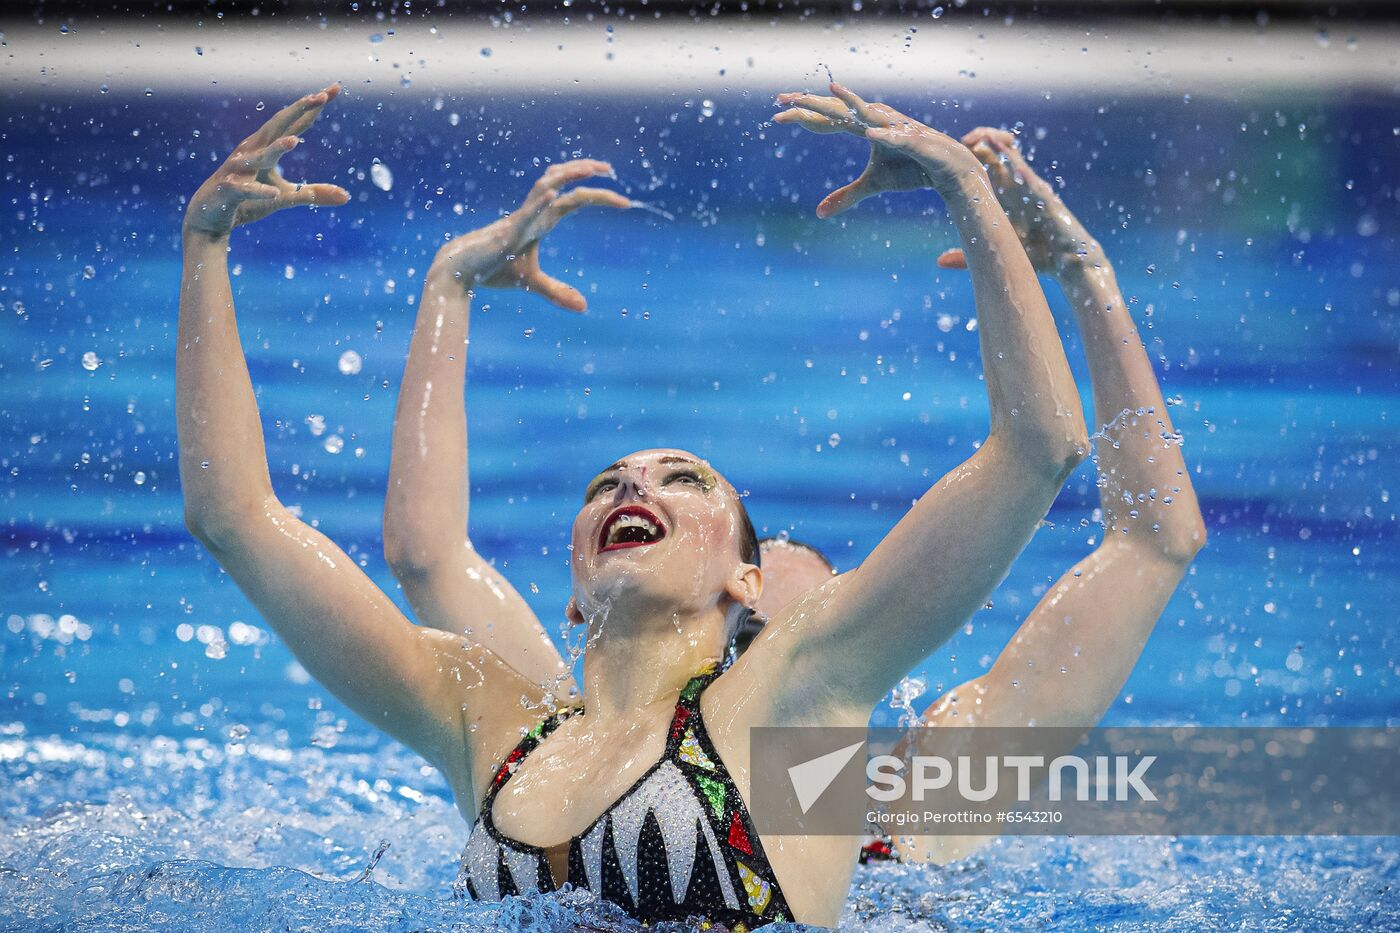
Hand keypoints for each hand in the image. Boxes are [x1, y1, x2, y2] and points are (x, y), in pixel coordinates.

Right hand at [183, 84, 348, 237]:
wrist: (209, 216)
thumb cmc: (248, 200)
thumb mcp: (286, 197)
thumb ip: (314, 194)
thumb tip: (346, 197)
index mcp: (267, 147)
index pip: (296, 123)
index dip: (313, 107)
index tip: (336, 89)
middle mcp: (253, 151)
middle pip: (278, 126)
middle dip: (299, 110)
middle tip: (321, 96)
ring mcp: (239, 169)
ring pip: (259, 156)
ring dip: (277, 148)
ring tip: (295, 141)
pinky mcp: (229, 190)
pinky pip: (245, 189)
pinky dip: (259, 191)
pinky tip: (274, 192)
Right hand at [430, 160, 629, 312]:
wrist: (460, 271)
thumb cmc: (493, 269)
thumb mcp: (533, 282)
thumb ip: (558, 292)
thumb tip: (584, 307)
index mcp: (541, 221)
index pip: (575, 200)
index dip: (599, 196)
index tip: (625, 201)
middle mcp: (533, 213)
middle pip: (564, 185)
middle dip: (587, 173)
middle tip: (611, 169)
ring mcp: (520, 219)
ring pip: (545, 187)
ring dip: (567, 176)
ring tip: (590, 169)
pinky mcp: (507, 231)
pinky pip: (526, 213)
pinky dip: (541, 203)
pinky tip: (555, 194)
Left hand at [772, 82, 980, 216]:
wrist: (948, 169)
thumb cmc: (910, 168)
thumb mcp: (873, 184)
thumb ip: (846, 195)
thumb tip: (818, 213)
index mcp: (865, 126)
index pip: (828, 118)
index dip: (804, 115)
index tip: (777, 112)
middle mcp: (877, 120)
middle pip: (839, 110)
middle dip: (813, 103)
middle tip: (784, 96)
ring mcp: (896, 127)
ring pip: (868, 114)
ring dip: (851, 103)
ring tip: (831, 91)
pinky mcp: (915, 140)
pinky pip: (897, 137)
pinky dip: (884, 135)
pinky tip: (870, 133)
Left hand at [936, 128, 1097, 274]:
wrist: (1070, 262)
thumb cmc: (1038, 256)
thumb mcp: (996, 252)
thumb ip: (967, 258)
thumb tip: (940, 260)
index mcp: (1004, 196)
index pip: (985, 167)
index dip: (968, 157)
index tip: (947, 154)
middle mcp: (1017, 187)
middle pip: (996, 155)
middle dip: (979, 142)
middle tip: (960, 140)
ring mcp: (1031, 188)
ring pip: (1011, 156)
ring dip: (995, 143)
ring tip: (977, 136)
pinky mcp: (1043, 195)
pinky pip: (1027, 172)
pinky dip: (1014, 161)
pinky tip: (1002, 151)